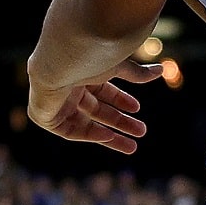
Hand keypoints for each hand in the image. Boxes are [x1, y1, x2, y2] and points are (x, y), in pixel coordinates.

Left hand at [27, 58, 162, 154]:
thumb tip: (161, 70)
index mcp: (80, 70)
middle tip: (142, 131)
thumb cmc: (87, 58)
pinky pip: (68, 131)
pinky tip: (108, 137)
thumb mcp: (116, 67)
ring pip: (85, 123)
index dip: (120, 100)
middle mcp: (67, 85)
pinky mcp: (44, 115)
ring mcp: (55, 101)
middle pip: (96, 109)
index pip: (101, 89)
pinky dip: (88, 134)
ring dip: (110, 135)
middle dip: (120, 121)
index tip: (137, 108)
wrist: (58, 62)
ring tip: (134, 146)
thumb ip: (137, 73)